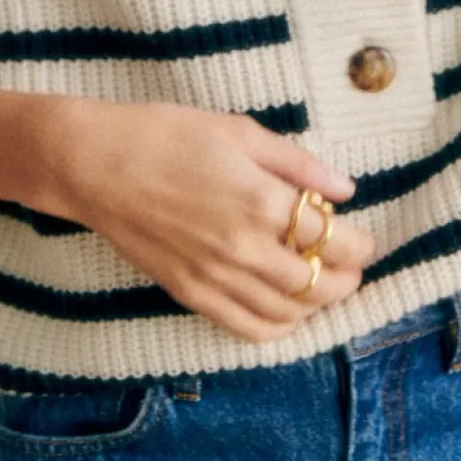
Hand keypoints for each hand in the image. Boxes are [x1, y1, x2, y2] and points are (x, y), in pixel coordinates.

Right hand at [47, 99, 376, 343]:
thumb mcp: (241, 132)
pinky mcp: (189, 293)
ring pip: (286, 312)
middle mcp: (243, 248)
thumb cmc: (167, 135)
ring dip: (316, 306)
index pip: (334, 240)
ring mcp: (214, 277)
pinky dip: (276, 327)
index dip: (361, 245)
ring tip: (325, 289)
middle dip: (347, 280)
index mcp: (261, 201)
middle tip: (353, 268)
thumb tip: (345, 189)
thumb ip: (298, 164)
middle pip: (318, 284)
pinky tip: (287, 313)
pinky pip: (244, 328)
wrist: (95, 163)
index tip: (366, 240)